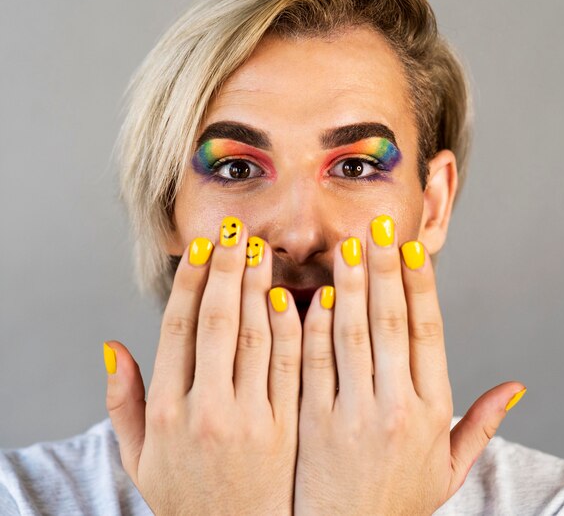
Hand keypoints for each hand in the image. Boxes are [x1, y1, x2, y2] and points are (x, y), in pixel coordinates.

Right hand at [104, 217, 301, 514]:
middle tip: (235, 229)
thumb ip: (122, 402)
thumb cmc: (186, 499)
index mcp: (166, 411)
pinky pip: (290, 364)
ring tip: (262, 249)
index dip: (192, 281)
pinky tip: (296, 295)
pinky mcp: (286, 428)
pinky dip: (293, 326)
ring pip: (256, 334)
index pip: (179, 327)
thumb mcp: (139, 458)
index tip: (203, 246)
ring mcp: (249, 418)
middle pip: (218, 320)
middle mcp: (205, 409)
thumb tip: (113, 347)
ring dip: (260, 286)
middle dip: (227, 268)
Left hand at [294, 215, 525, 514]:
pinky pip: (310, 362)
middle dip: (385, 268)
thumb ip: (481, 426)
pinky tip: (309, 292)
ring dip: (349, 284)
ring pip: (349, 332)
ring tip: (345, 245)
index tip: (411, 246)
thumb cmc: (397, 501)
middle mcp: (395, 408)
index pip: (428, 331)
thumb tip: (516, 388)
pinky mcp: (311, 423)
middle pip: (390, 321)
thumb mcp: (447, 469)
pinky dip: (310, 323)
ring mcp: (352, 414)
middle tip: (378, 226)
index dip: (420, 284)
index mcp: (430, 411)